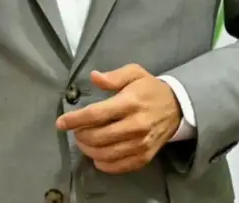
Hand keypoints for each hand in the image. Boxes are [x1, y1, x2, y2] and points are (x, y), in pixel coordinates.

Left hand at [55, 65, 182, 174]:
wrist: (178, 107)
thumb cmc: (150, 89)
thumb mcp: (134, 73)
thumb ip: (113, 76)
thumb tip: (93, 77)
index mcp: (130, 102)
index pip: (96, 114)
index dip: (75, 120)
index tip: (60, 123)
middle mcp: (135, 125)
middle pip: (98, 137)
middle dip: (80, 136)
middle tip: (75, 131)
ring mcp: (141, 143)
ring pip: (106, 154)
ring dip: (89, 150)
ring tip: (83, 142)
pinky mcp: (145, 156)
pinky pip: (120, 166)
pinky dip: (104, 165)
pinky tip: (96, 157)